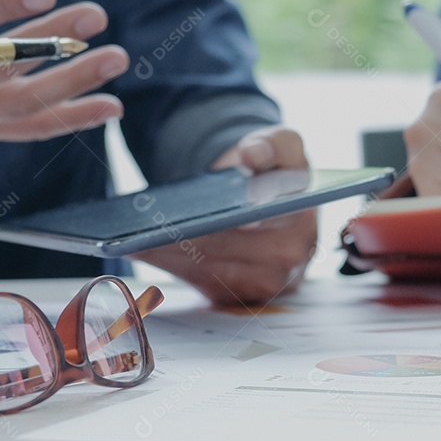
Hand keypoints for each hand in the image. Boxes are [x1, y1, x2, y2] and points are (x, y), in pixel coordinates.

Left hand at [134, 126, 317, 304]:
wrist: (266, 201)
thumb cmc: (269, 173)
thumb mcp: (280, 144)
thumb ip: (274, 143)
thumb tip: (254, 156)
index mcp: (301, 216)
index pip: (263, 219)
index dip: (230, 219)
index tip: (197, 214)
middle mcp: (291, 256)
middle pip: (229, 249)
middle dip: (189, 236)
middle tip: (151, 223)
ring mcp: (268, 282)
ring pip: (211, 269)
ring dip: (172, 255)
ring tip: (139, 235)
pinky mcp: (243, 296)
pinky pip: (203, 284)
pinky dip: (173, 266)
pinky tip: (146, 249)